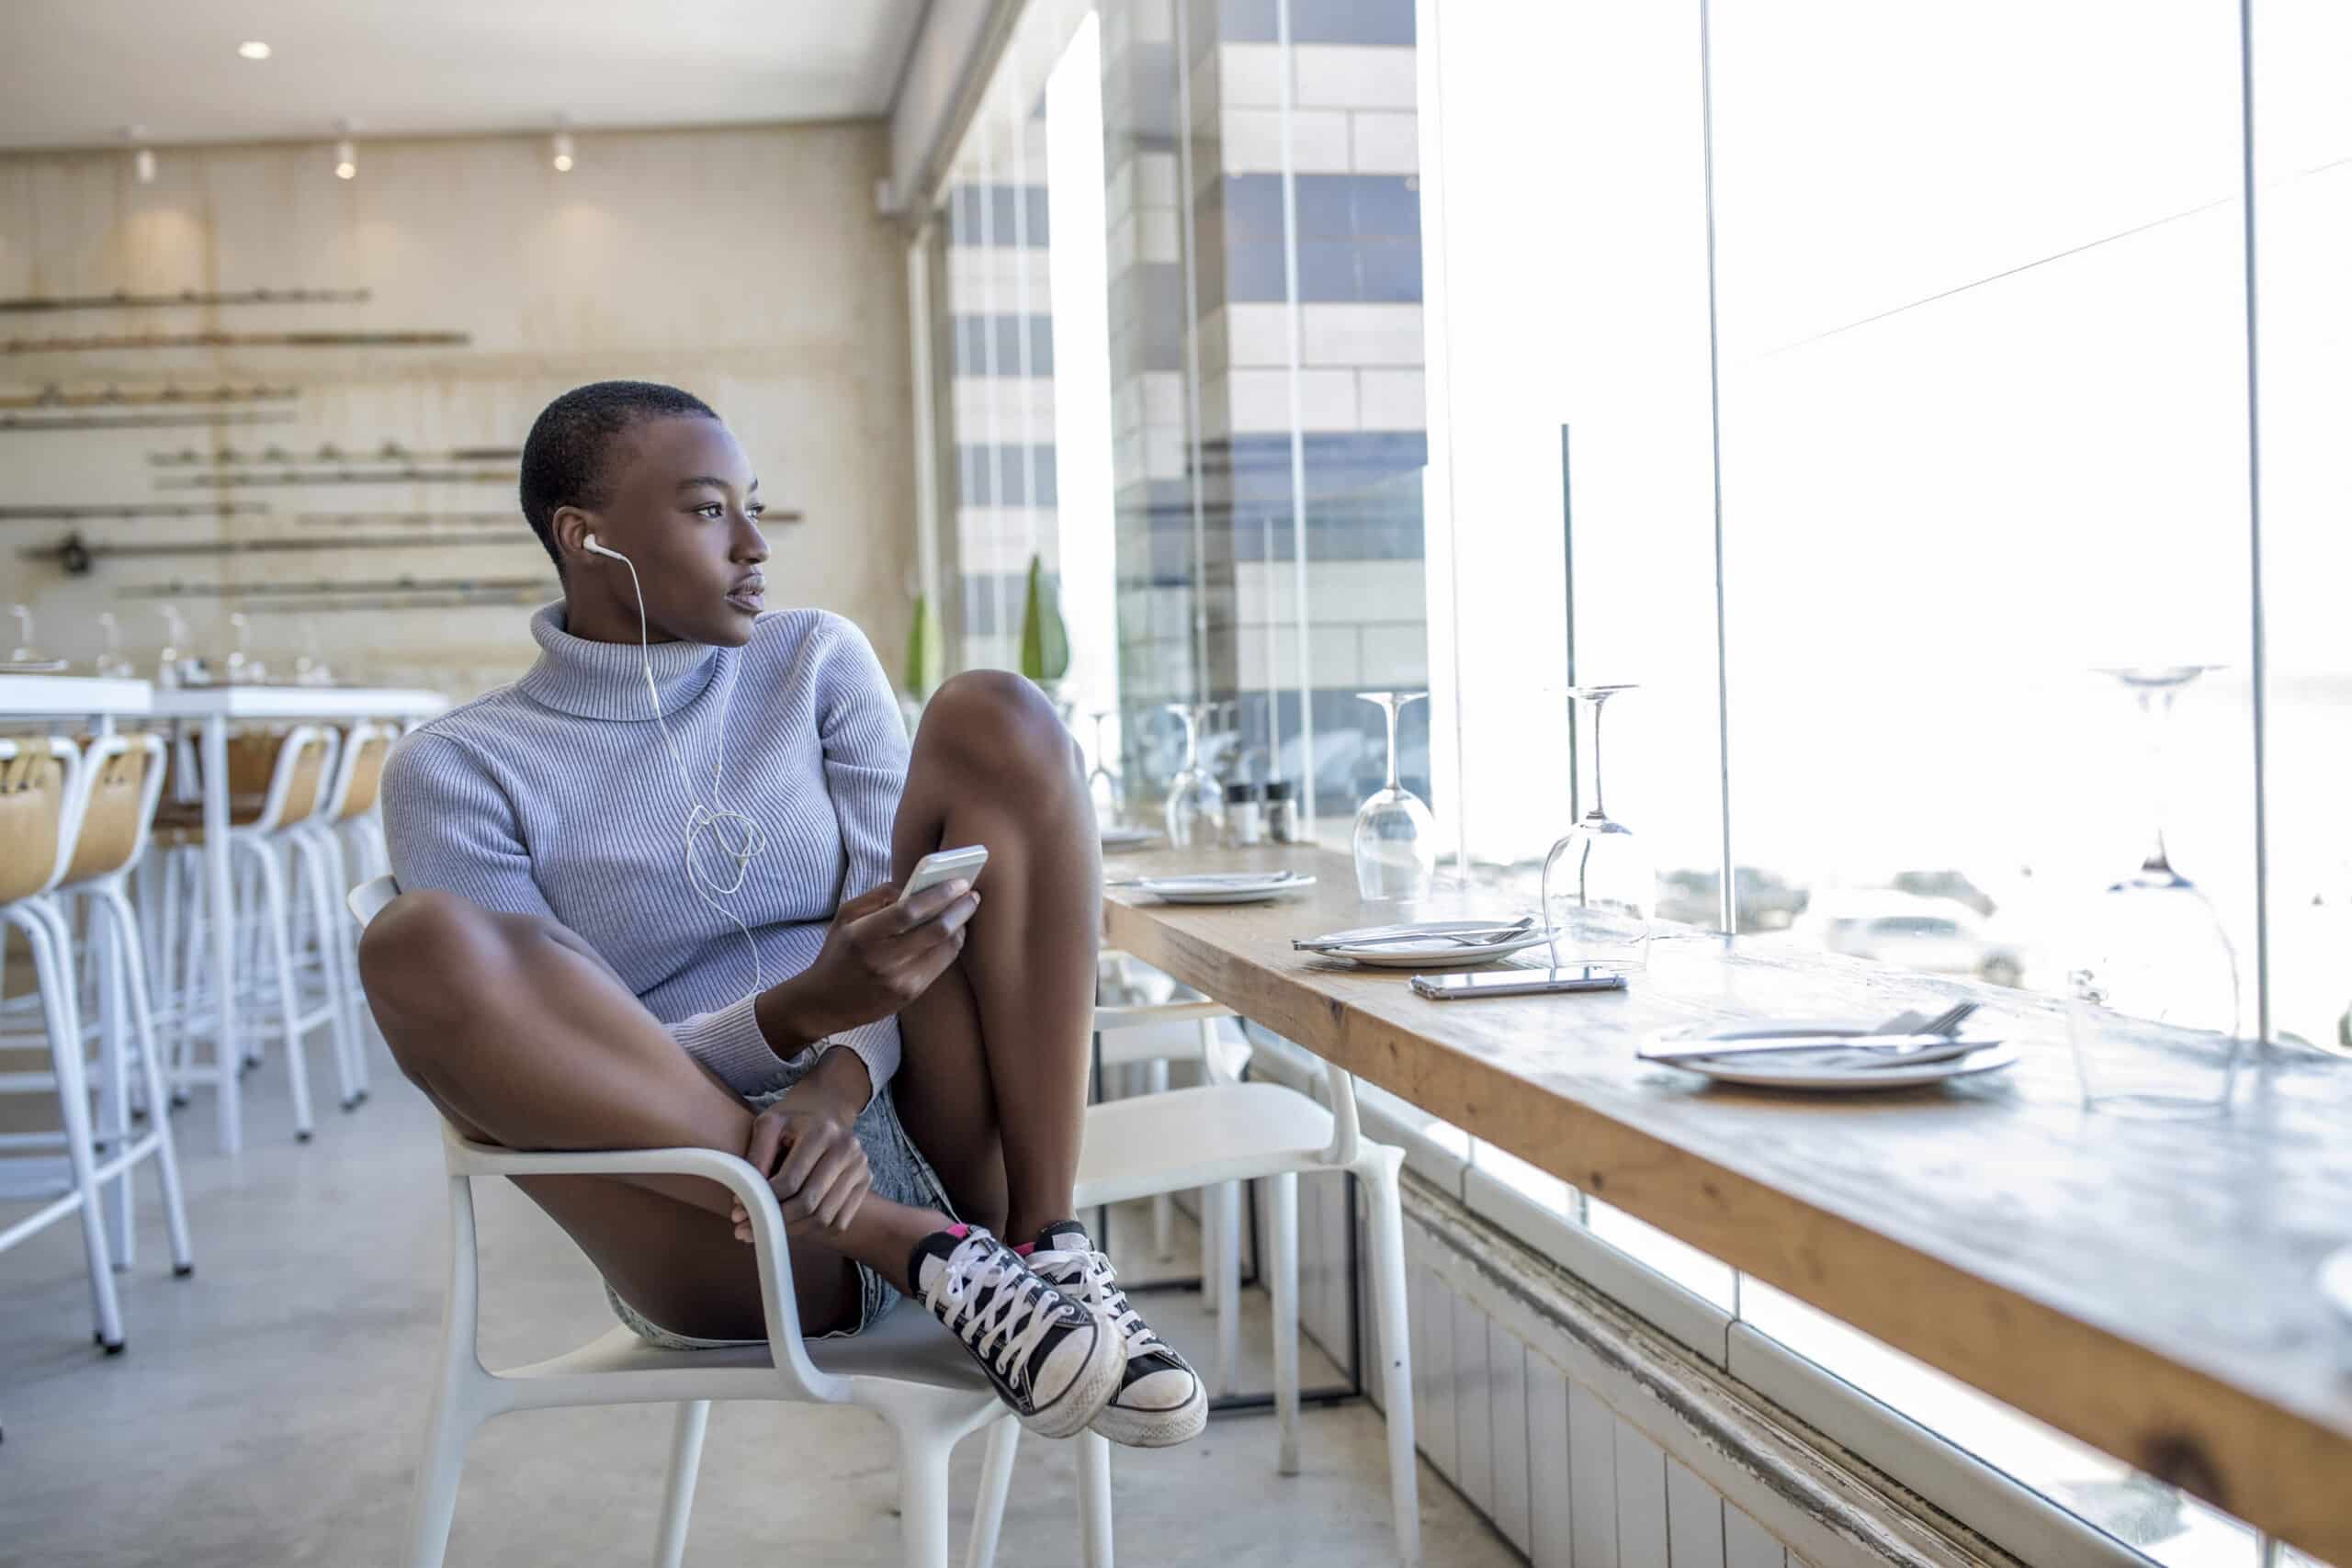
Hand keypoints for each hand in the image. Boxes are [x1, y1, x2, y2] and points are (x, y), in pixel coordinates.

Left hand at [731, 1091, 870, 1241]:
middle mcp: (847, 1149)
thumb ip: (756, 1156)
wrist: (827, 1109)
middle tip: (747, 1229)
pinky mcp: (865, 1182)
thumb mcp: (769, 1125)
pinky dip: (812, 1231)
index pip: (790, 1181)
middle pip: (808, 1203)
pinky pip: (838, 1223)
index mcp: (823, 1131)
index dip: (763, 1200)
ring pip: (824, 1218)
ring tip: (767, 1231)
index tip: (740, 1209)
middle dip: (775, 1220)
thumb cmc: (793, 1120)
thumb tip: (745, 1197)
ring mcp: (860, 1167)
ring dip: (791, 1231)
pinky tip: (792, 1227)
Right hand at [769, 878, 979, 1042]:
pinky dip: (952, 945)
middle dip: (960, 908)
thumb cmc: (837, 953)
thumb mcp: (846, 917)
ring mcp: (901, 981)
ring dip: (961, 926)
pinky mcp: (911, 994)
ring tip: (965, 909)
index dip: (938, 894)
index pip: (909, 911)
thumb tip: (915, 884)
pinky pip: (942, 964)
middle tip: (972, 894)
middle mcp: (884, 960)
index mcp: (864, 936)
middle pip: (936, 930)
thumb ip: (879, 896)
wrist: (824, 1004)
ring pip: (945, 948)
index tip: (959, 882)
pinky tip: (954, 932)